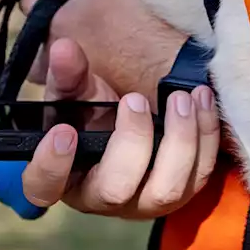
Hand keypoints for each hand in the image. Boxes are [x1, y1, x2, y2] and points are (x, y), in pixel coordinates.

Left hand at [21, 0, 185, 99]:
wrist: (168, 67)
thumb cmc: (138, 21)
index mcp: (55, 20)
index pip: (29, 2)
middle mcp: (57, 51)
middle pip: (33, 46)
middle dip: (41, 36)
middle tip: (63, 24)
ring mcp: (72, 77)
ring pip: (47, 72)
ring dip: (54, 62)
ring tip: (78, 48)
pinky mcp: (91, 93)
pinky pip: (72, 85)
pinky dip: (78, 75)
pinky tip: (99, 64)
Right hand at [21, 37, 220, 217]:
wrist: (131, 119)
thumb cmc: (93, 112)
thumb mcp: (76, 92)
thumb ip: (68, 73)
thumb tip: (64, 49)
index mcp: (64, 177)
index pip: (44, 187)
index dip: (51, 166)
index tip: (63, 132)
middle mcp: (104, 199)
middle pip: (115, 191)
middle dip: (131, 143)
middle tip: (134, 99)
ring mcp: (146, 201)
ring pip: (167, 191)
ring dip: (178, 141)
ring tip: (181, 97)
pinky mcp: (184, 190)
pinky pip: (201, 173)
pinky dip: (205, 135)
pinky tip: (201, 99)